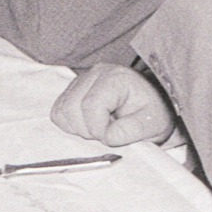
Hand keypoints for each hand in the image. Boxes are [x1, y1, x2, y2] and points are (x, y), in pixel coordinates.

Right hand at [51, 65, 174, 146]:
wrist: (151, 105)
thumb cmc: (152, 113)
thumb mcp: (152, 124)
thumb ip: (132, 130)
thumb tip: (107, 137)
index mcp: (116, 78)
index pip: (91, 106)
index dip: (98, 129)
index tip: (113, 137)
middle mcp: (95, 73)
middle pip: (71, 107)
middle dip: (87, 130)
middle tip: (105, 134)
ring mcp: (82, 80)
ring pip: (61, 110)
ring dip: (77, 128)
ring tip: (98, 129)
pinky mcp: (74, 90)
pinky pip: (58, 111)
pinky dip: (70, 124)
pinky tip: (89, 126)